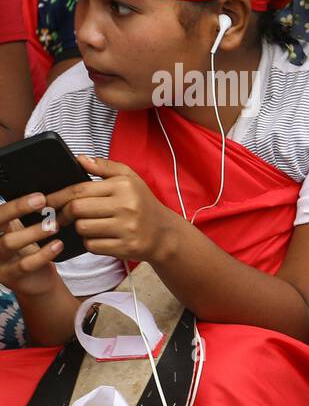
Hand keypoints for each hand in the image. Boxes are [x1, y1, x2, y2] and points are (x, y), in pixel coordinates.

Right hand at [0, 192, 63, 296]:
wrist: (35, 281)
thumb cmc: (26, 250)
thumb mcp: (18, 229)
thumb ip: (18, 214)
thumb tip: (37, 193)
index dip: (13, 203)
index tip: (34, 194)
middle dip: (17, 208)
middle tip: (41, 200)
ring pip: (8, 242)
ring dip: (33, 231)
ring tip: (54, 225)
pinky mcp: (9, 276)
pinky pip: (25, 264)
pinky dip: (44, 253)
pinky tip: (58, 244)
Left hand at [46, 156, 181, 262]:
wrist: (165, 234)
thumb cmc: (143, 204)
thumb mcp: (129, 179)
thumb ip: (104, 166)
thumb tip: (80, 159)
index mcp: (124, 186)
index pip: (80, 189)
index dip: (58, 196)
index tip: (48, 201)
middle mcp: (127, 206)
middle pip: (77, 209)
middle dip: (66, 213)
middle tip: (64, 216)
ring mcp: (127, 228)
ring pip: (82, 228)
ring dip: (80, 228)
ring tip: (91, 225)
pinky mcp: (125, 247)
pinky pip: (92, 245)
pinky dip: (91, 243)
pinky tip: (101, 237)